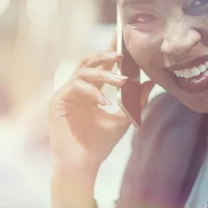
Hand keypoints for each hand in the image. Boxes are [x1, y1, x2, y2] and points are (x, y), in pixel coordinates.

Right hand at [49, 41, 153, 173]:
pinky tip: (105, 102)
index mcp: (89, 92)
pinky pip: (75, 87)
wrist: (82, 166)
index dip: (109, 52)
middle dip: (104, 56)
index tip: (122, 41)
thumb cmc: (99, 145)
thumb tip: (150, 83)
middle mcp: (76, 90)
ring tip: (120, 82)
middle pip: (87, 62)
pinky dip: (92, 92)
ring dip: (103, 74)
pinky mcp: (57, 103)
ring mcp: (65, 95)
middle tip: (121, 55)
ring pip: (82, 72)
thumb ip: (136, 101)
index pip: (99, 66)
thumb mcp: (123, 119)